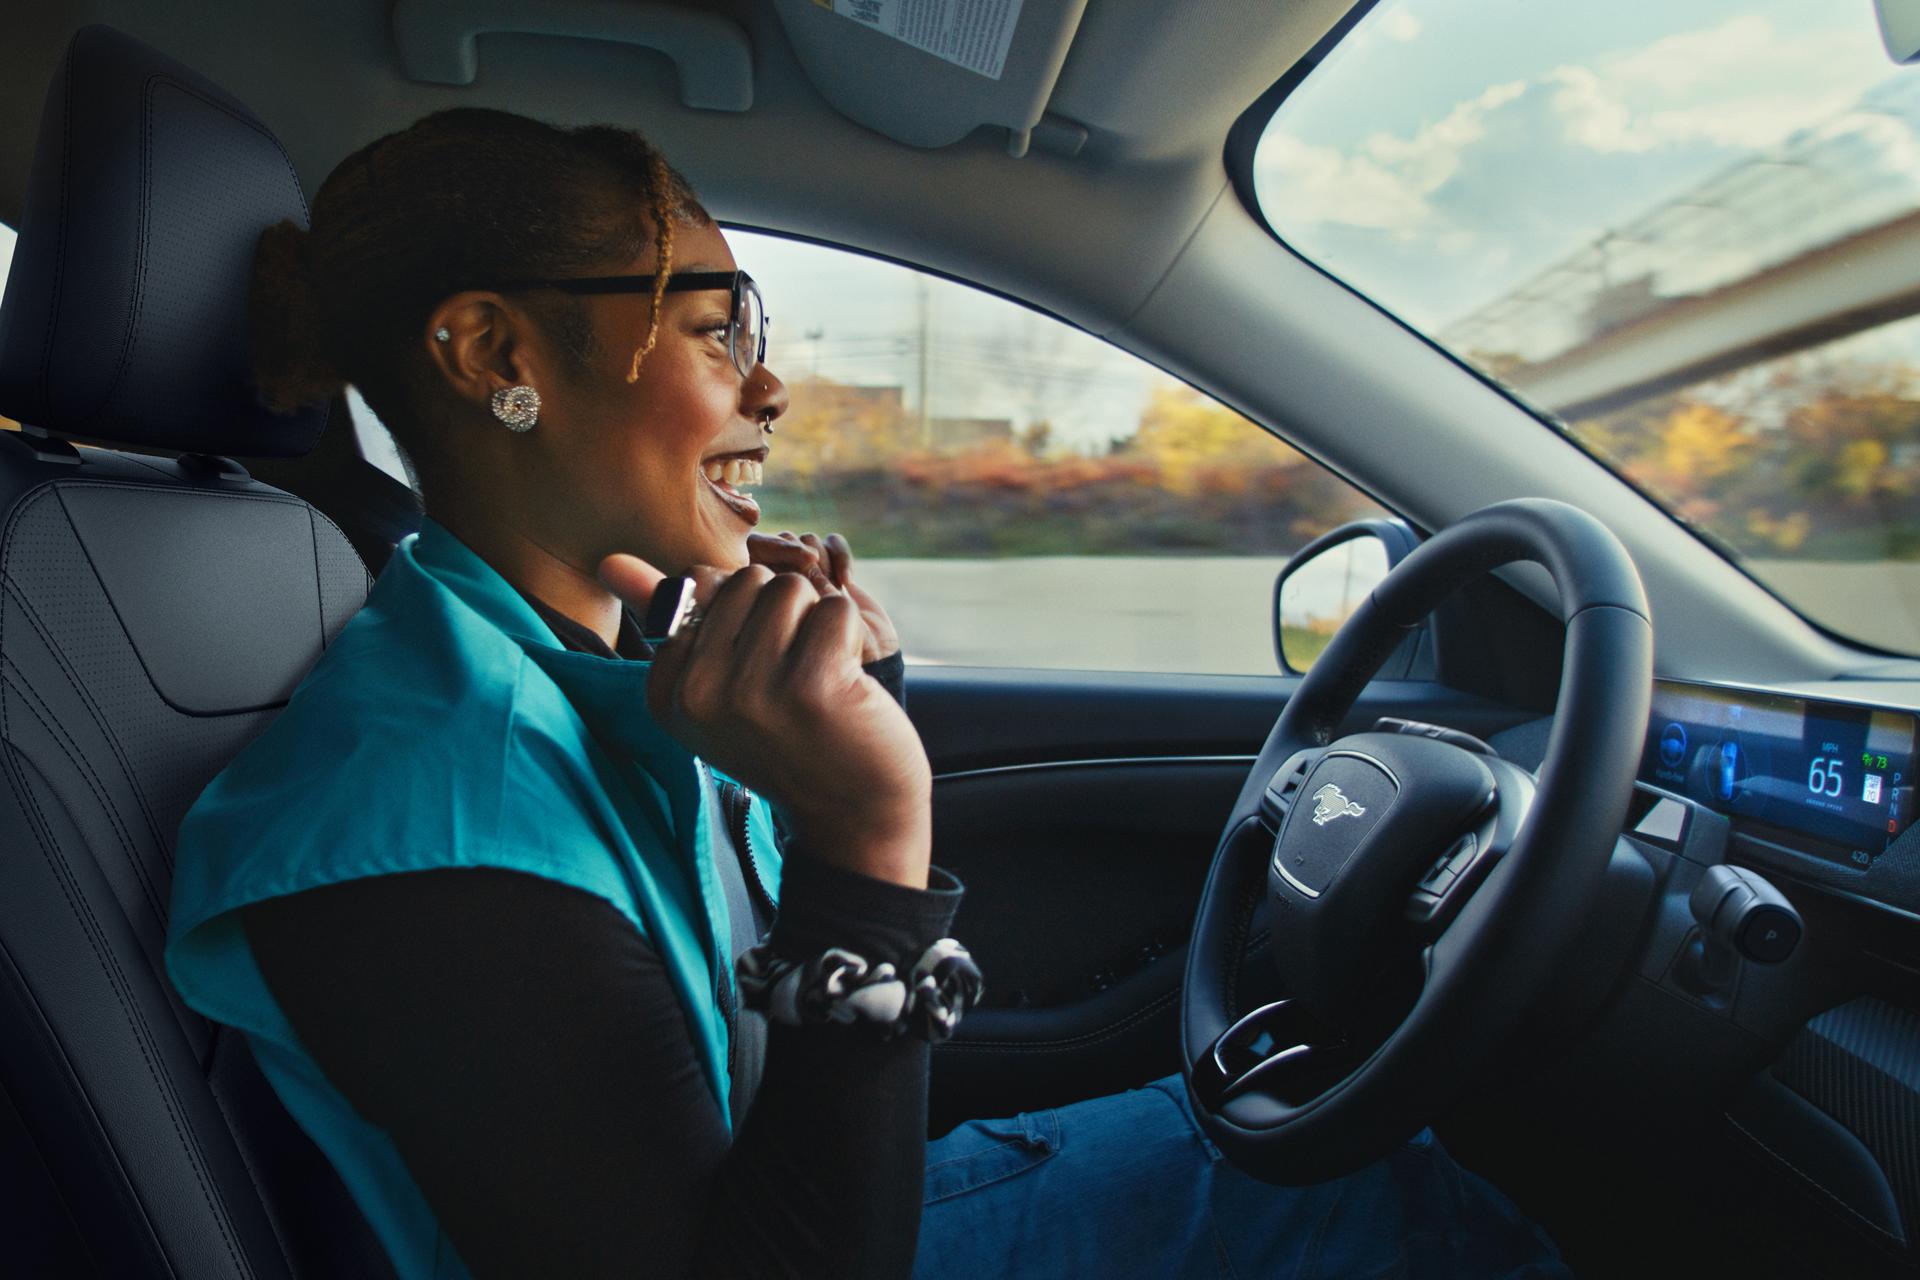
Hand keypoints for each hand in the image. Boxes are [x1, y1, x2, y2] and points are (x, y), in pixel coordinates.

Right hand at [598, 553, 930, 887]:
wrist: (853, 813)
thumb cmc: (790, 738)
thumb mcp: (717, 688)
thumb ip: (672, 621)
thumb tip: (609, 561)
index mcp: (666, 693)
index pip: (700, 586)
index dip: (746, 617)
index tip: (758, 681)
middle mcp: (698, 695)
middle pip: (747, 581)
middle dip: (782, 614)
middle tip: (793, 678)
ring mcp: (751, 692)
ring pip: (789, 589)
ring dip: (817, 625)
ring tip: (820, 680)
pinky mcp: (811, 687)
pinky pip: (834, 609)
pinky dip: (851, 637)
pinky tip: (848, 685)